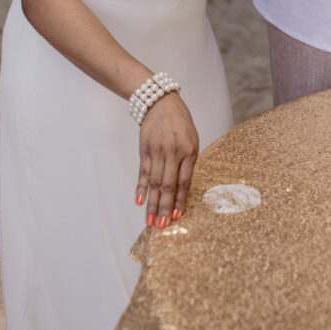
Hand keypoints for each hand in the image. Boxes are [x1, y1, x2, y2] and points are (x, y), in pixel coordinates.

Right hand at [135, 93, 198, 227]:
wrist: (161, 103)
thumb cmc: (180, 124)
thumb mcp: (192, 140)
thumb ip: (188, 162)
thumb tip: (183, 189)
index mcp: (189, 151)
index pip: (184, 181)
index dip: (181, 200)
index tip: (177, 216)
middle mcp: (173, 152)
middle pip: (168, 185)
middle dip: (165, 207)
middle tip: (162, 225)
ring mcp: (157, 151)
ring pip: (155, 182)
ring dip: (152, 203)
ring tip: (150, 221)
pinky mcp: (144, 150)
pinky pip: (143, 172)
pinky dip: (140, 187)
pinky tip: (139, 201)